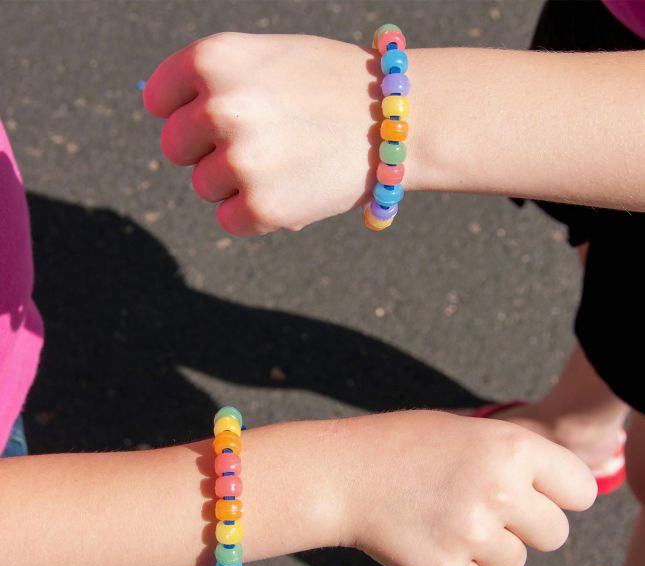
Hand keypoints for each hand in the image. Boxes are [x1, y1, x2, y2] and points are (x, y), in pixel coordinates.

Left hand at [144, 33, 377, 234]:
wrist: (396, 121)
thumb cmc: (330, 85)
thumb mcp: (265, 58)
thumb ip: (211, 81)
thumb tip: (158, 113)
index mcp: (213, 59)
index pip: (159, 102)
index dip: (185, 114)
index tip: (215, 121)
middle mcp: (218, 107)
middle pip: (175, 148)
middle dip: (208, 151)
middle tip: (258, 145)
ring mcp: (239, 160)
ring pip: (203, 186)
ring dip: (234, 184)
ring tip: (284, 164)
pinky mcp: (261, 207)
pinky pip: (229, 220)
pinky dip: (254, 214)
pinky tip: (290, 190)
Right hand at [337, 410, 595, 565]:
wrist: (340, 473)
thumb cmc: (400, 445)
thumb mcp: (463, 431)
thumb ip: (512, 459)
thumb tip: (551, 494)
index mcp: (510, 448)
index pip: (579, 490)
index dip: (558, 494)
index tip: (537, 496)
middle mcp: (501, 492)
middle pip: (554, 533)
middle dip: (525, 526)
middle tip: (483, 508)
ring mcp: (473, 534)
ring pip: (514, 561)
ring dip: (486, 547)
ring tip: (442, 517)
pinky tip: (426, 538)